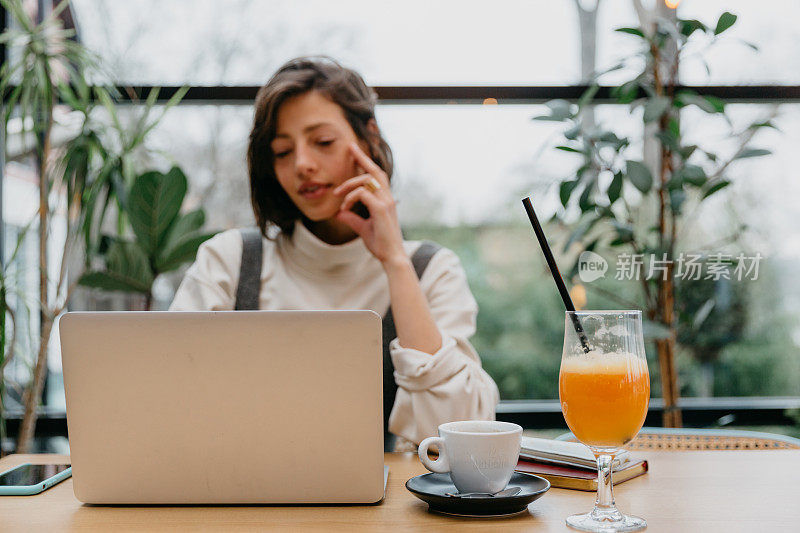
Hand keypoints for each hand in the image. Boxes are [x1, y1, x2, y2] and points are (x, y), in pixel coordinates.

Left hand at [333, 142, 406, 265]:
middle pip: (375, 170)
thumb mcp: (363, 229)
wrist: (391, 257)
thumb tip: (338, 214)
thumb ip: (352, 219)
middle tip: (349, 147)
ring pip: (366, 180)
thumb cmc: (381, 244)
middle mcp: (387, 197)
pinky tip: (344, 209)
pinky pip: (362, 193)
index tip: (354, 151)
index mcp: (385, 200)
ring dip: (348, 185)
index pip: (376, 176)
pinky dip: (350, 198)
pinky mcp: (381, 209)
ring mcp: (385, 202)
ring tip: (337, 195)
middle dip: (362, 157)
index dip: (365, 162)